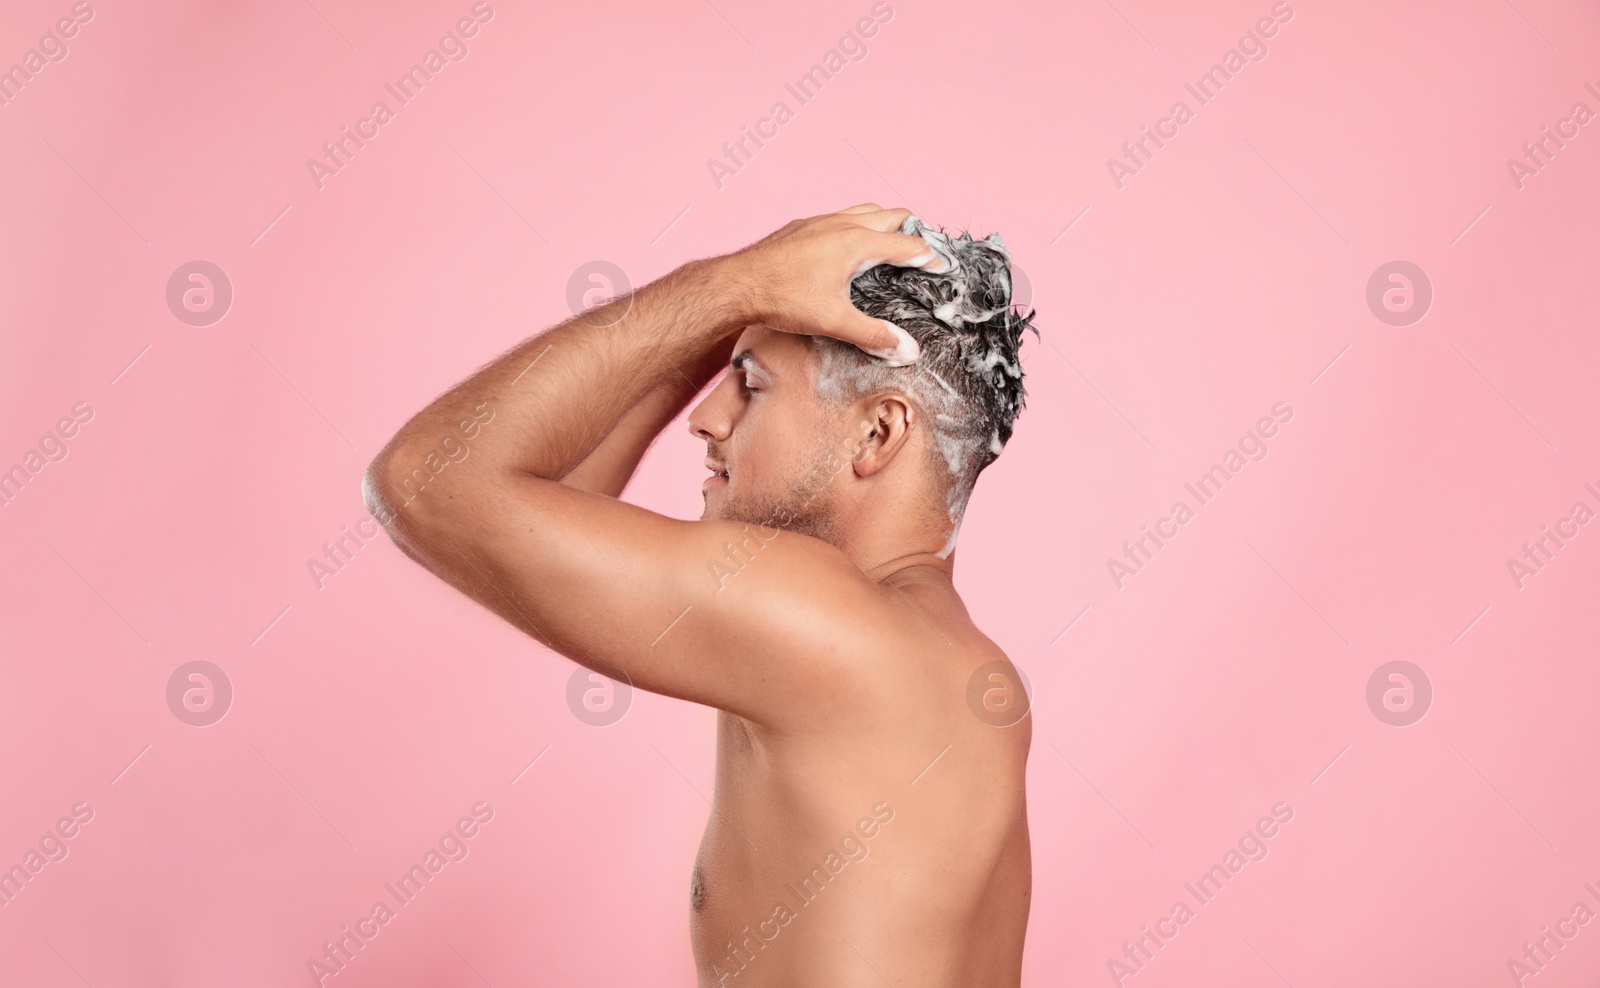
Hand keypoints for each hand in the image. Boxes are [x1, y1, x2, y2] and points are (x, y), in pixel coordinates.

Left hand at [722, 204, 950, 365]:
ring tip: (893, 241)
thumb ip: (874, 335)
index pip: (907, 245)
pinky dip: (857, 224)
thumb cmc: (783, 298)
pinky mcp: (801, 226)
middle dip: (913, 230)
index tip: (944, 266)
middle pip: (891, 216)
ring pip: (865, 210)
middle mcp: (841, 224)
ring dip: (885, 222)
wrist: (736, 285)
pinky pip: (840, 217)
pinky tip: (848, 245)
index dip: (930, 257)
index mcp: (857, 242)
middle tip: (925, 248)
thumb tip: (908, 351)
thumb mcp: (834, 321)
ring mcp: (819, 221)